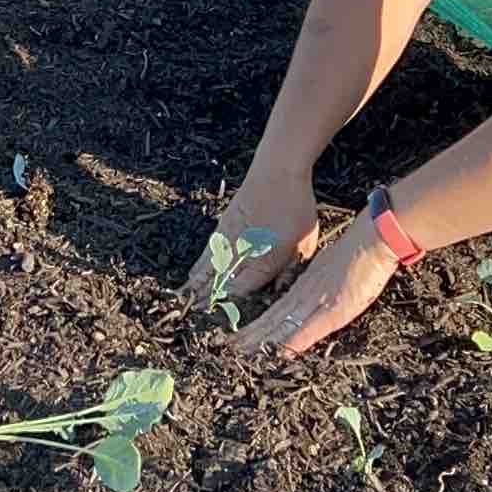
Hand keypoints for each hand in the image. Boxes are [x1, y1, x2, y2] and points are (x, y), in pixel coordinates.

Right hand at [183, 174, 320, 311]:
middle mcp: (244, 252)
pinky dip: (198, 266)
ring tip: (187, 305)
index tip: (224, 322)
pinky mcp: (223, 225)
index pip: (243, 291)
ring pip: (210, 268)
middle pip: (221, 283)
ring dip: (198, 288)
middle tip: (196, 321)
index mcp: (266, 260)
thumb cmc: (297, 207)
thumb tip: (279, 290)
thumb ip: (291, 270)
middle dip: (209, 303)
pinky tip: (192, 276)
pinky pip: (207, 251)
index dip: (232, 308)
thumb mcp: (304, 243)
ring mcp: (230, 238)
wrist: (278, 170)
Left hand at [236, 216, 399, 360]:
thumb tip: (307, 298)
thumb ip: (315, 284)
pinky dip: (292, 343)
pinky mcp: (332, 311)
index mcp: (304, 286)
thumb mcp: (327, 269)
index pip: (276, 310)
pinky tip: (277, 353)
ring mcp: (316, 303)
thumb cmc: (356, 254)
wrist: (372, 241)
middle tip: (229, 347)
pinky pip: (307, 330)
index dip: (258, 324)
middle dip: (251, 335)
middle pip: (272, 319)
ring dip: (262, 341)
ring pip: (282, 325)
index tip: (241, 335)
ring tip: (240, 351)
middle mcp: (305, 295)